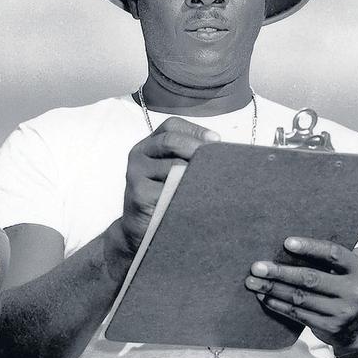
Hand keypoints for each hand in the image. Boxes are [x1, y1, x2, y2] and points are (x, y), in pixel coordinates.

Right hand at [118, 118, 218, 251]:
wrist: (139, 231)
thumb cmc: (161, 198)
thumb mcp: (170, 172)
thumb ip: (187, 158)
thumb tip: (221, 151)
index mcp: (147, 146)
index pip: (171, 126)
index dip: (195, 130)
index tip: (216, 140)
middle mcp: (138, 156)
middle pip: (170, 141)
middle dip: (197, 147)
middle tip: (217, 159)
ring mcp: (136, 175)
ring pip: (173, 166)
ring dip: (195, 173)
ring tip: (212, 182)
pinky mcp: (139, 196)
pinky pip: (169, 190)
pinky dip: (187, 192)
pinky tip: (197, 198)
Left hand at [245, 236, 357, 354]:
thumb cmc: (346, 291)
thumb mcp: (346, 274)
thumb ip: (325, 263)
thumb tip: (284, 249)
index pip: (333, 254)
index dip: (309, 247)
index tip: (286, 242)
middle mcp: (353, 291)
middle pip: (311, 278)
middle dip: (280, 272)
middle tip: (257, 267)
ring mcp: (341, 311)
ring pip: (300, 298)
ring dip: (273, 289)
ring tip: (253, 282)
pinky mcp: (329, 327)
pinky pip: (298, 313)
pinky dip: (278, 304)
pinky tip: (265, 297)